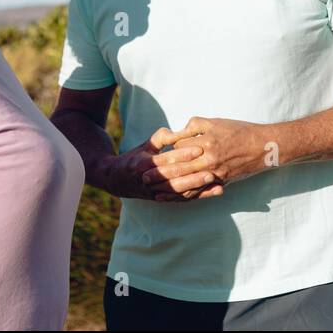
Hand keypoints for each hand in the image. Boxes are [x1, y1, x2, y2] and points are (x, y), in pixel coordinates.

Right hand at [102, 129, 224, 201]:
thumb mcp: (146, 145)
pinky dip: (199, 196)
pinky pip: (182, 199)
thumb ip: (162, 138)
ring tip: (216, 181)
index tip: (199, 148)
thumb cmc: (135, 157)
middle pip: (174, 178)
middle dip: (194, 175)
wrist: (116, 180)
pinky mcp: (162, 200)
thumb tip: (179, 132)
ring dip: (198, 188)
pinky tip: (214, 191)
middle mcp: (149, 180)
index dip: (183, 154)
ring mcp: (155, 192)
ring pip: (179, 191)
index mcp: (144, 164)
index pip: (167, 159)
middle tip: (212, 169)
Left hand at [142, 118, 273, 197]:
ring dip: (169, 187)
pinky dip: (187, 194)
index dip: (165, 153)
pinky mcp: (221, 180)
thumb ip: (196, 125)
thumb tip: (180, 131)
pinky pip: (201, 190)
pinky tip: (176, 198)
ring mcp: (215, 171)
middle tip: (142, 177)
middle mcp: (209, 157)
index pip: (179, 148)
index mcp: (206, 141)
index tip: (150, 157)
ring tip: (154, 191)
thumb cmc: (240, 130)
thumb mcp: (217, 122)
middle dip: (160, 172)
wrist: (264, 146)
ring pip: (188, 181)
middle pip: (179, 166)